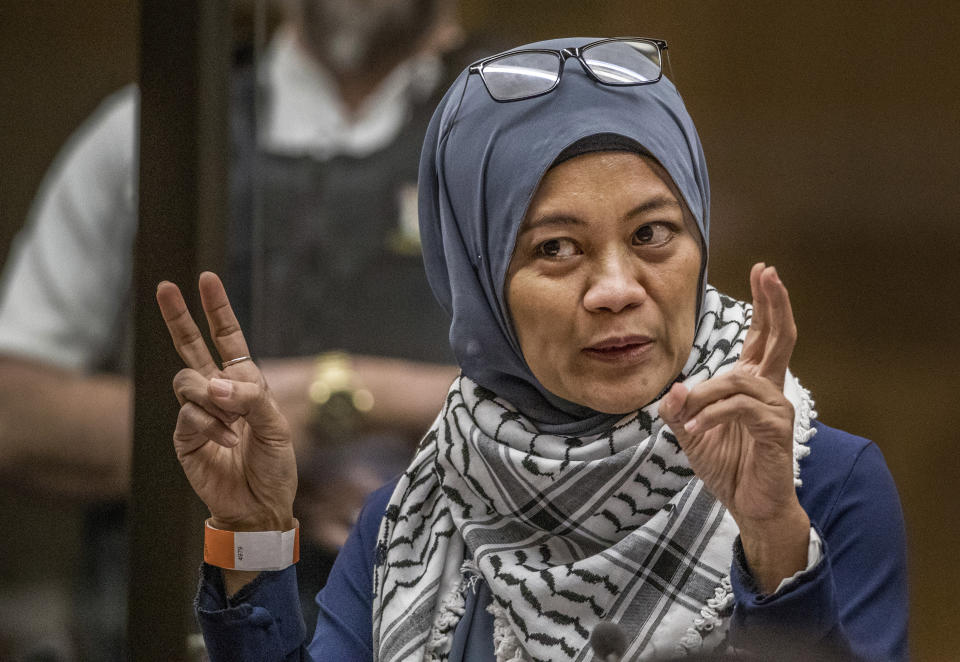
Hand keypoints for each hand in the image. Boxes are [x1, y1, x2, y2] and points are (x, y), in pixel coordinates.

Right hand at [156, 272, 295, 532]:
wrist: (259, 505)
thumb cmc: (274, 466)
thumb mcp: (277, 427)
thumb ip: (251, 399)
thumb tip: (215, 384)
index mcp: (244, 383)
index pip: (226, 338)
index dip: (217, 310)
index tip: (207, 278)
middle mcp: (218, 392)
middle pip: (190, 346)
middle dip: (178, 316)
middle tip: (165, 286)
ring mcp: (198, 413)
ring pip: (187, 382)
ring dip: (213, 399)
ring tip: (234, 425)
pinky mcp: (183, 436)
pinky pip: (188, 415)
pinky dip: (211, 426)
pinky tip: (226, 442)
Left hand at [660, 264, 808, 591]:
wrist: (749, 505)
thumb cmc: (727, 466)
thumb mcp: (691, 432)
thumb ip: (679, 409)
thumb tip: (674, 389)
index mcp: (752, 385)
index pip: (763, 336)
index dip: (766, 304)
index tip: (764, 272)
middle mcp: (769, 390)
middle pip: (780, 337)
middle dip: (773, 302)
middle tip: (768, 272)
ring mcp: (776, 408)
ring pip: (738, 380)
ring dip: (705, 394)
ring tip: (685, 416)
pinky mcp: (776, 430)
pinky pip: (740, 408)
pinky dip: (712, 414)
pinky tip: (696, 428)